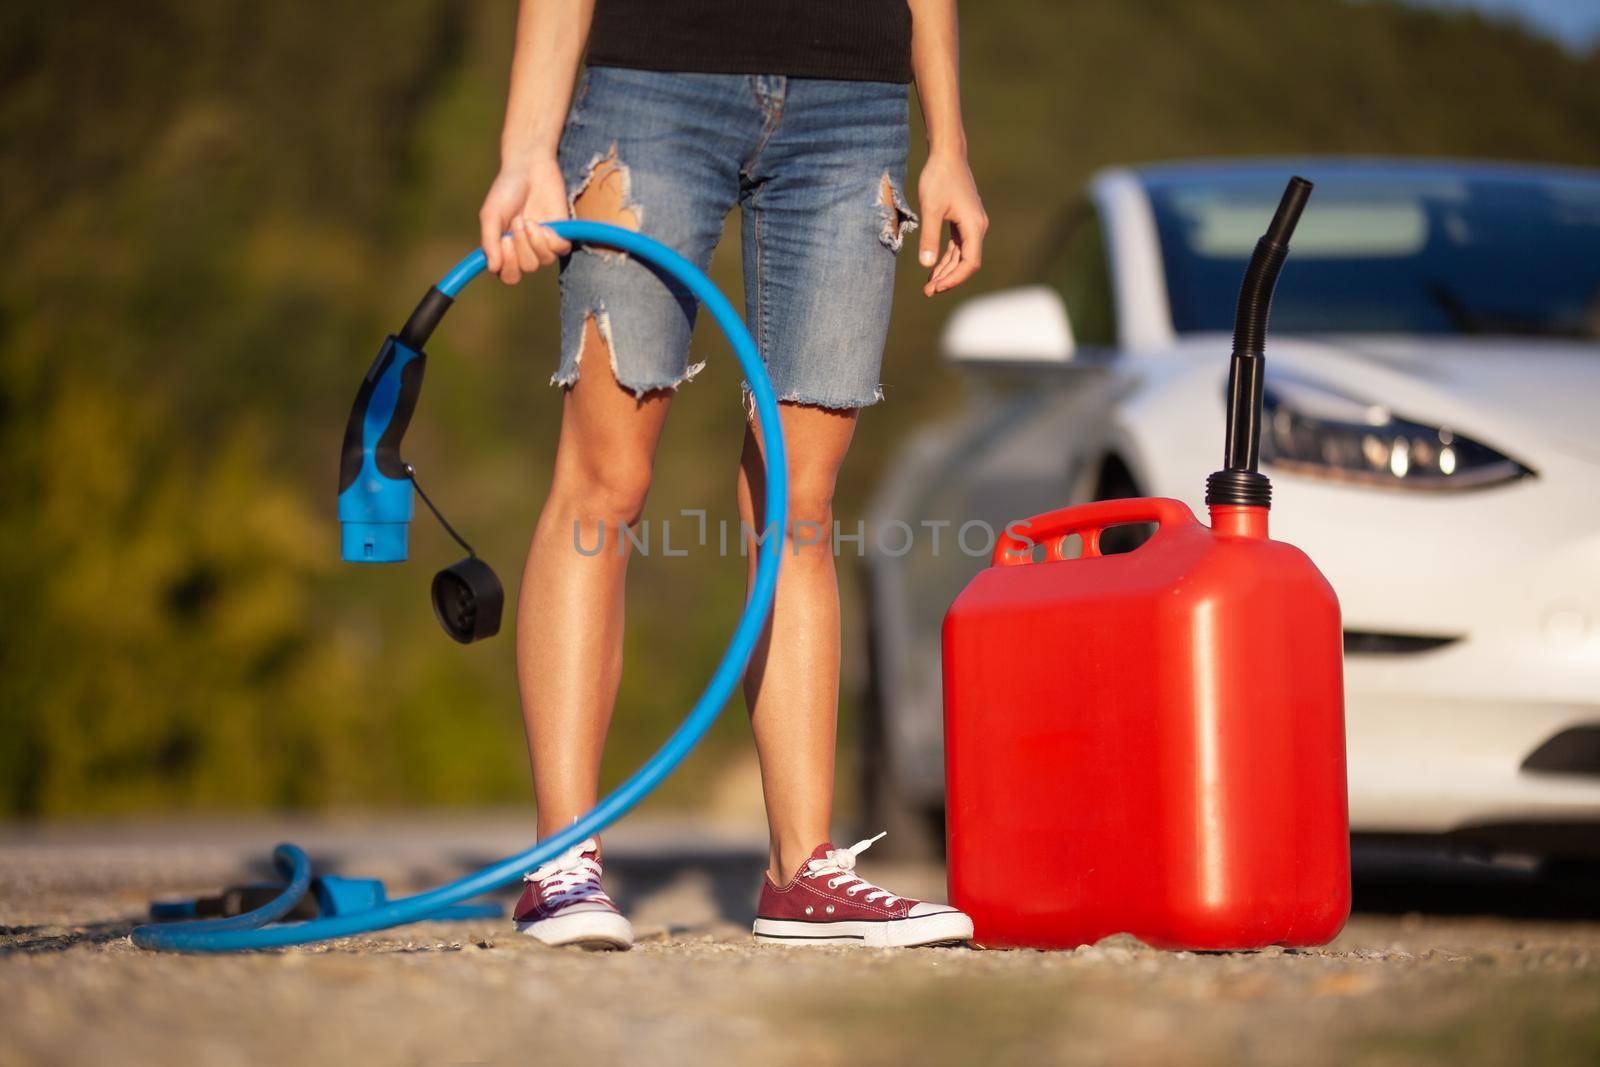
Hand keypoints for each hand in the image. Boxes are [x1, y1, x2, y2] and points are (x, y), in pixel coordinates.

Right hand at [478, 155, 571, 284]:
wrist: (530, 168)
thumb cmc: (506, 190)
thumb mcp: (491, 214)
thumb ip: (489, 241)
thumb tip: (492, 268)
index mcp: (505, 249)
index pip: (508, 276)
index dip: (508, 266)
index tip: (504, 242)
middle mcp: (525, 250)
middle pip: (527, 269)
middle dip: (521, 248)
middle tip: (517, 222)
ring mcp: (544, 243)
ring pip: (544, 261)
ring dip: (535, 241)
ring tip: (528, 220)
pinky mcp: (561, 234)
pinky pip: (560, 250)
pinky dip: (551, 239)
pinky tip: (544, 223)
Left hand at [916, 151, 987, 295]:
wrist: (947, 154)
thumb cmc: (939, 178)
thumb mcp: (930, 208)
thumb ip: (929, 237)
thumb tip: (926, 266)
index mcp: (974, 226)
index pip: (970, 262)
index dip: (954, 278)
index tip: (936, 287)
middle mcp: (977, 227)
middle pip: (966, 262)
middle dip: (948, 278)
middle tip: (927, 292)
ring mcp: (971, 224)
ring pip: (961, 256)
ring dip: (946, 271)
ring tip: (929, 286)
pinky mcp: (964, 220)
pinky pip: (957, 246)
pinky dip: (946, 258)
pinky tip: (933, 269)